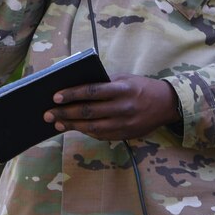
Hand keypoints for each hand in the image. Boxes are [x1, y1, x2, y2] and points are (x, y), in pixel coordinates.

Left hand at [43, 73, 178, 140]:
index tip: (55, 96)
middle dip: (65, 113)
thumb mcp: (124, 79)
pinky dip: (86, 132)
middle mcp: (123, 108)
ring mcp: (124, 124)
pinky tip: (74, 128)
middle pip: (88, 112)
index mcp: (121, 89)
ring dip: (72, 126)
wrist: (166, 104)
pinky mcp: (125, 135)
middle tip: (48, 114)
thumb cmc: (140, 87)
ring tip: (57, 123)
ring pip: (92, 127)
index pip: (92, 92)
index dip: (72, 95)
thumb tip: (76, 88)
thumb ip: (103, 83)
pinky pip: (101, 135)